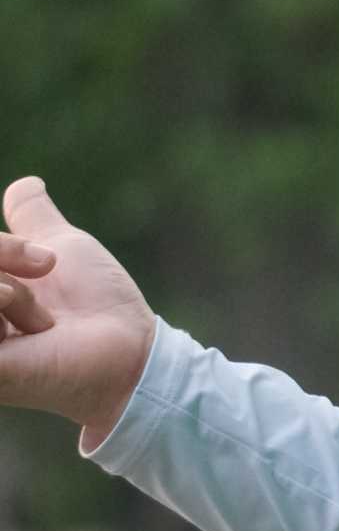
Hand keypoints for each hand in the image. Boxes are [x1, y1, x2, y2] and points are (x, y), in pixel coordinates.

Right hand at [0, 178, 156, 447]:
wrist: (132, 345)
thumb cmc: (98, 302)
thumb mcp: (60, 247)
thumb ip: (34, 217)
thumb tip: (25, 184)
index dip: (0, 248)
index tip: (45, 260)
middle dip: (2, 254)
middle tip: (47, 269)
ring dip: (10, 291)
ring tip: (44, 320)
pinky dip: (1, 306)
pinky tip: (36, 328)